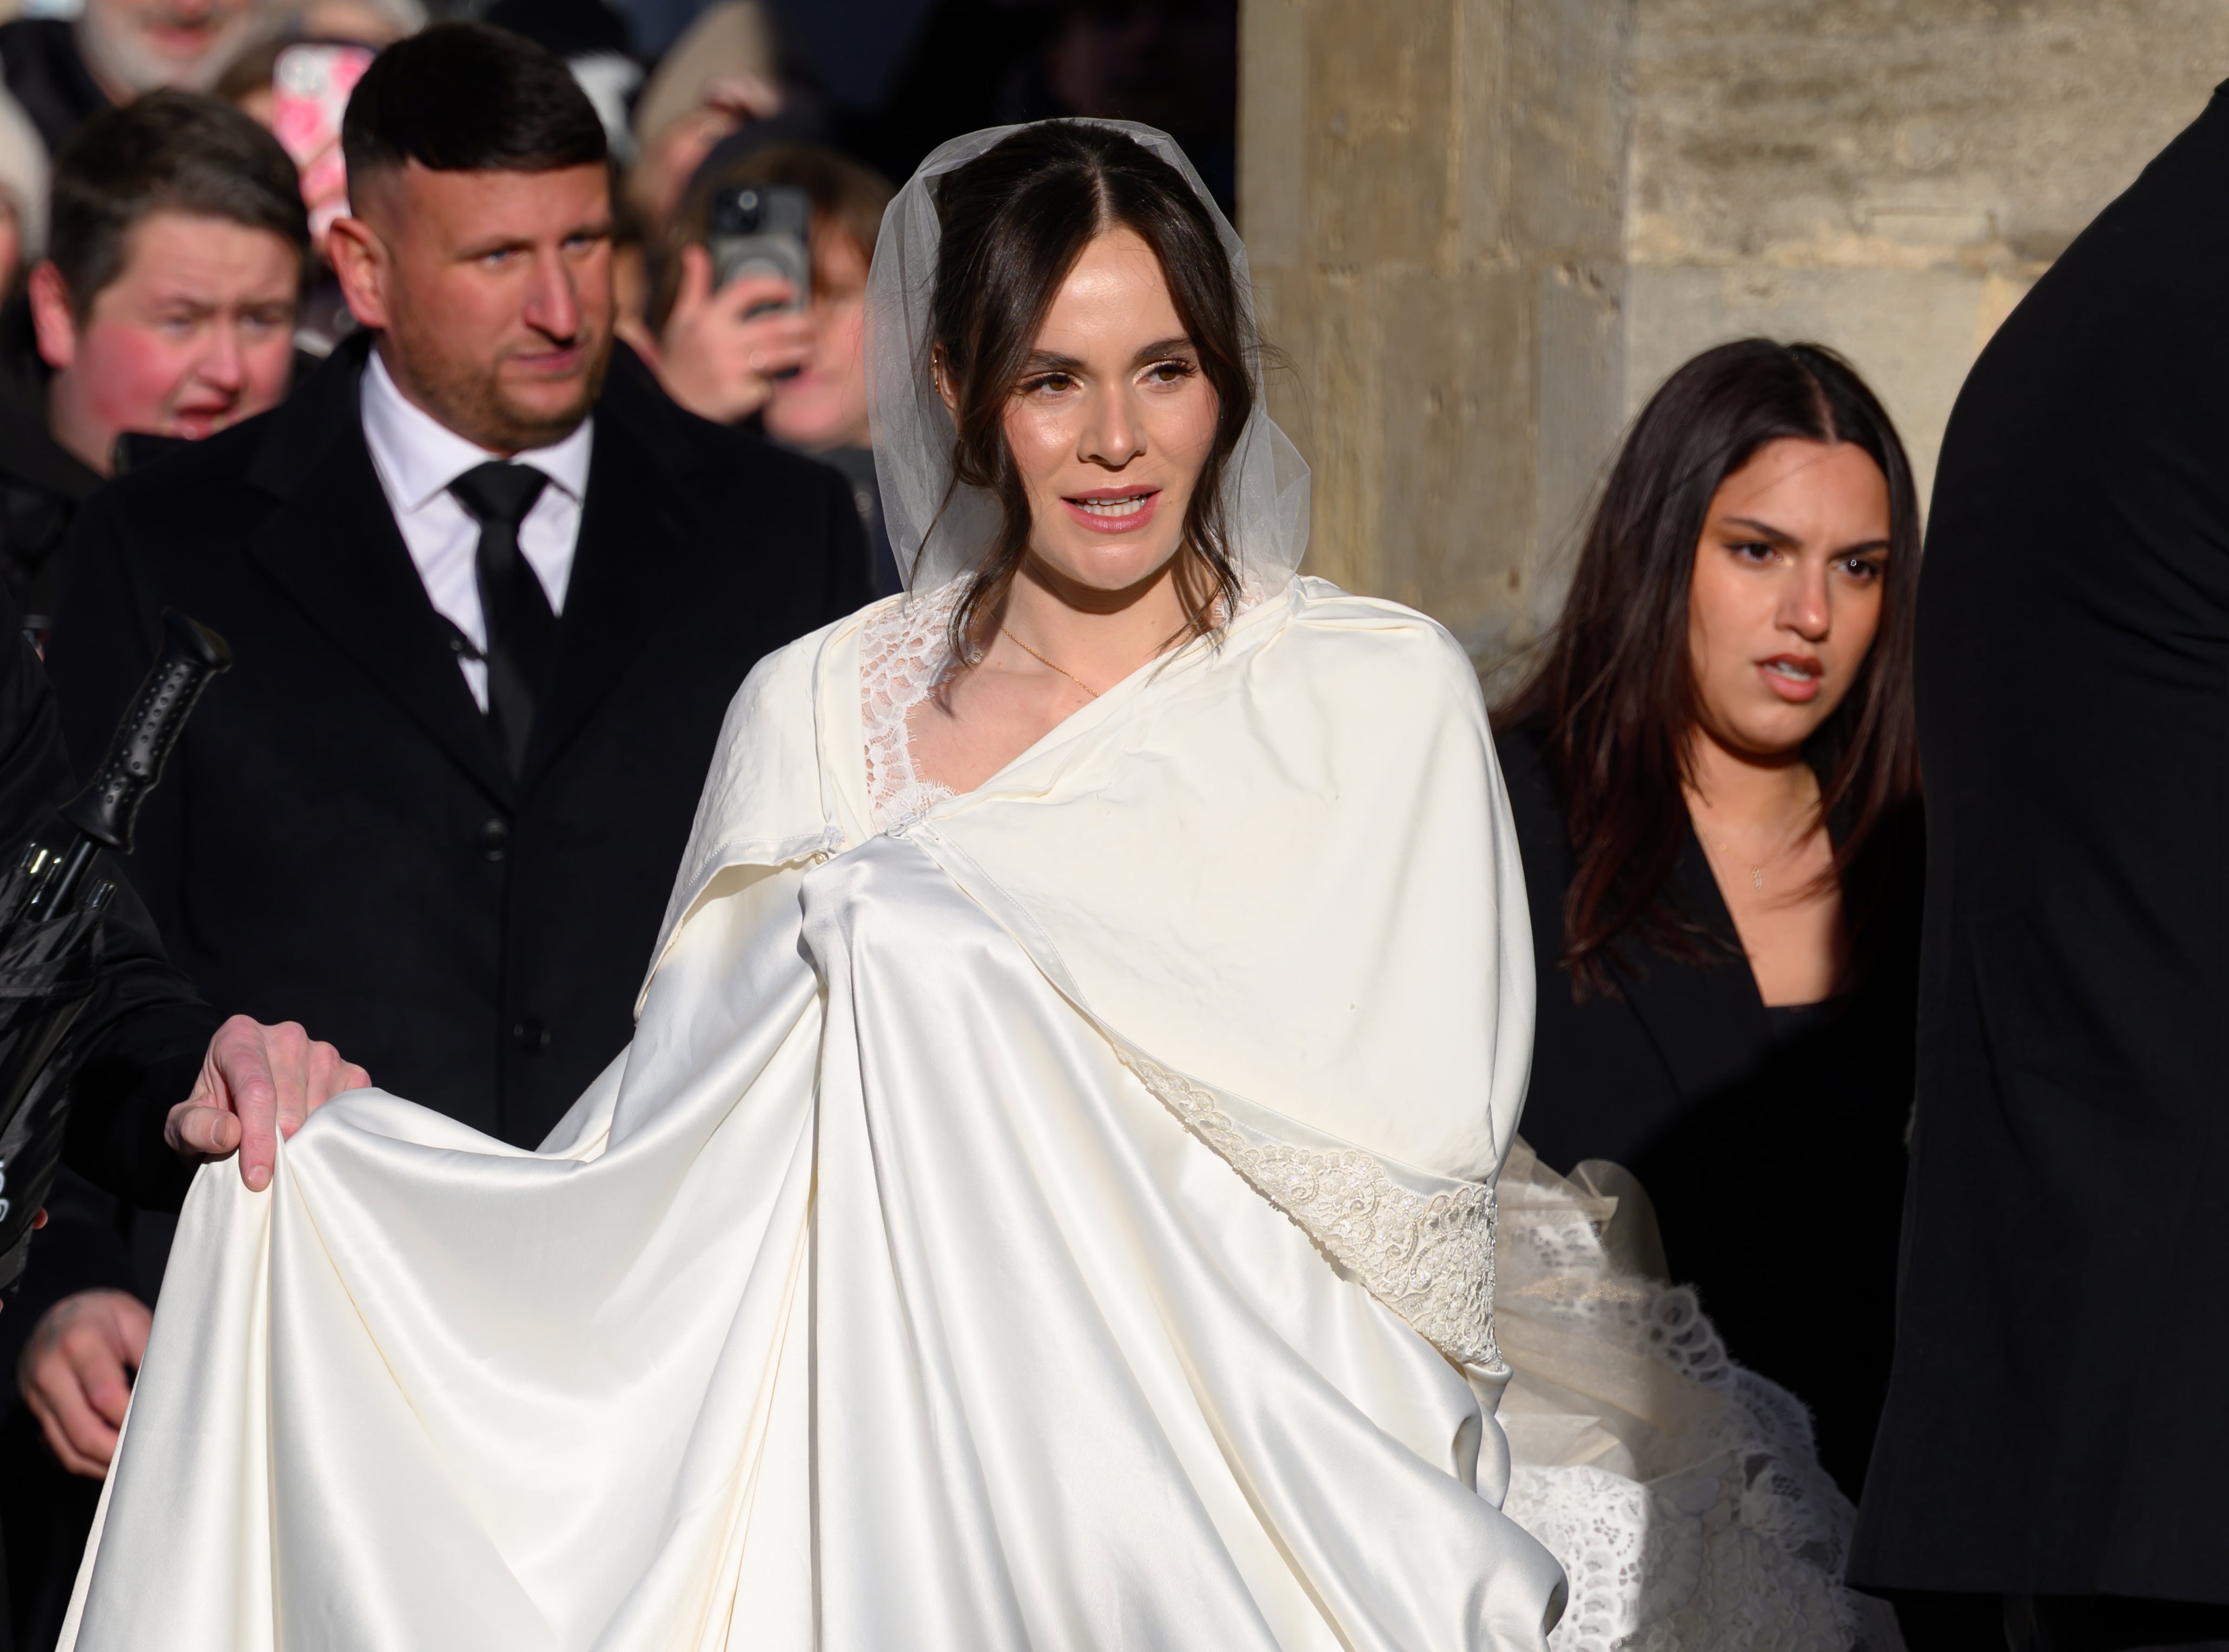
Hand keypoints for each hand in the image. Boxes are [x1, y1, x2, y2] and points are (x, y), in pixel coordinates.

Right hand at [18, 1288, 148, 1475]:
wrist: (61, 1315)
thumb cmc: (105, 1317)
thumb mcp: (133, 1319)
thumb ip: (150, 1352)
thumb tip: (172, 1388)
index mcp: (79, 1344)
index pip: (105, 1395)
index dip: (132, 1419)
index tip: (159, 1429)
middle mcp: (50, 1374)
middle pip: (83, 1430)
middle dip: (118, 1453)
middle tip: (150, 1457)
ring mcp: (37, 1398)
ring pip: (67, 1448)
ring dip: (101, 1465)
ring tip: (135, 1468)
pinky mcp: (36, 1414)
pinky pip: (56, 1449)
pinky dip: (84, 1462)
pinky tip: (110, 1463)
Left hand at [165, 1015, 368, 1191]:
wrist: (242, 1104)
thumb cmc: (213, 1114)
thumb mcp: (183, 1125)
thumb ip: (194, 1128)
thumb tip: (229, 1133)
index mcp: (240, 1037)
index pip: (256, 1090)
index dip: (258, 1138)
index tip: (257, 1178)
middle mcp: (287, 1036)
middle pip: (291, 1106)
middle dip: (279, 1147)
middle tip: (266, 1167)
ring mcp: (324, 1052)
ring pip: (323, 1113)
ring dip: (305, 1142)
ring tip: (284, 1148)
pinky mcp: (351, 1072)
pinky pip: (349, 1111)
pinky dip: (332, 1132)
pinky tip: (310, 1136)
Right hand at [652, 248, 816, 423]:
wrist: (669, 405)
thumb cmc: (680, 360)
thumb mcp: (682, 319)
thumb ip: (694, 285)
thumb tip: (695, 251)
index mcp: (707, 318)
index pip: (745, 291)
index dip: (773, 286)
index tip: (791, 290)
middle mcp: (718, 341)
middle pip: (773, 326)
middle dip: (801, 324)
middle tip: (815, 324)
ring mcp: (728, 369)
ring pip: (779, 355)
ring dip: (802, 351)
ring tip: (812, 348)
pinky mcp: (736, 396)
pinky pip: (769, 386)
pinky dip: (781, 382)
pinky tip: (791, 377)